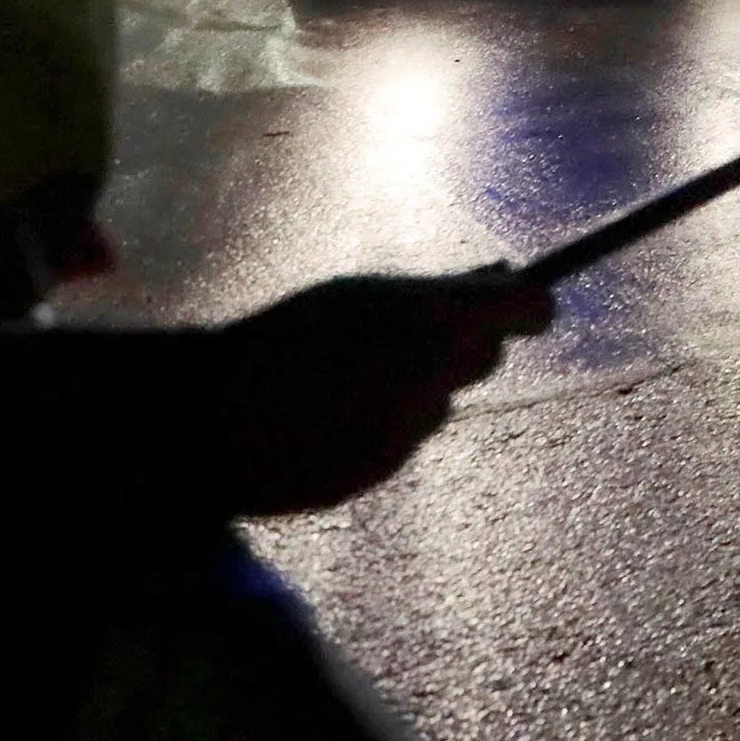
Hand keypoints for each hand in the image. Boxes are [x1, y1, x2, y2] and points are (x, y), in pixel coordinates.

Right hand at [205, 268, 553, 514]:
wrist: (211, 413)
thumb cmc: (287, 338)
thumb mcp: (361, 295)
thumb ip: (439, 291)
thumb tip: (503, 274)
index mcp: (434, 315)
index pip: (527, 309)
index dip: (528, 309)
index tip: (528, 313)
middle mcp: (435, 372)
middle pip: (485, 356)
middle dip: (461, 346)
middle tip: (409, 338)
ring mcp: (411, 425)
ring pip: (439, 401)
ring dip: (415, 391)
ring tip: (345, 380)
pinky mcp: (385, 467)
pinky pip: (404, 439)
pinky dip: (382, 427)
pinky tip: (331, 418)